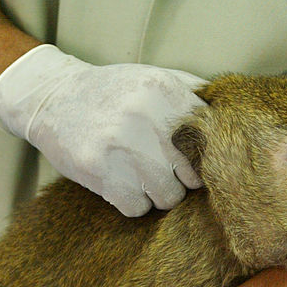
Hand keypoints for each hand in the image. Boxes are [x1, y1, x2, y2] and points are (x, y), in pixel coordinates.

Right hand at [0, 44, 205, 216]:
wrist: (52, 97)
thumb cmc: (112, 93)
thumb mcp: (154, 78)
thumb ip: (194, 95)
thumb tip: (234, 122)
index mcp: (166, 92)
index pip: (210, 144)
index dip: (203, 160)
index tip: (190, 163)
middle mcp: (148, 118)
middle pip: (193, 177)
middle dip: (181, 179)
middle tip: (162, 170)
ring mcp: (123, 147)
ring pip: (167, 198)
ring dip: (157, 194)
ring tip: (139, 176)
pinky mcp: (100, 172)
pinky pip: (137, 208)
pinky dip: (131, 202)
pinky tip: (120, 183)